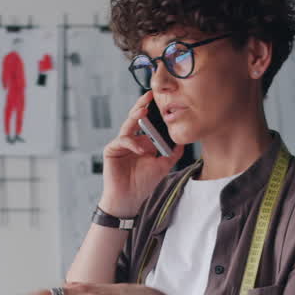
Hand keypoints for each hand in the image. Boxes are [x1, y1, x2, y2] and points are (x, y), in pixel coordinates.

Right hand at [98, 91, 186, 216]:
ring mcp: (120, 144)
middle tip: (149, 95)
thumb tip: (183, 141)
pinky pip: (122, 141)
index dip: (153, 112)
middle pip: (135, 119)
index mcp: (142, 142)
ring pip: (127, 125)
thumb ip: (172, 153)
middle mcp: (131, 140)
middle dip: (142, 105)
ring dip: (135, 117)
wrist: (130, 199)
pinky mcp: (111, 150)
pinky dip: (132, 143)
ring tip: (144, 111)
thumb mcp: (163, 166)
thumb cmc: (144, 184)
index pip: (147, 123)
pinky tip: (141, 149)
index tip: (163, 101)